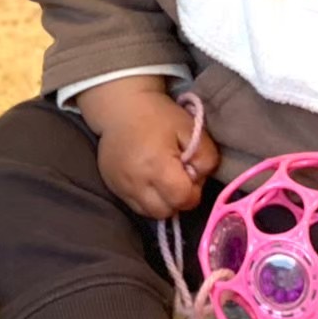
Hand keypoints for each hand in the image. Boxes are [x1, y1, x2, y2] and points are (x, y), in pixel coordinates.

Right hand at [78, 77, 219, 219]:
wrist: (121, 106)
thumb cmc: (158, 115)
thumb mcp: (190, 128)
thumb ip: (206, 157)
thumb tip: (199, 178)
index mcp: (157, 166)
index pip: (183, 199)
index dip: (193, 191)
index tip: (190, 173)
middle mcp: (136, 182)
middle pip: (165, 211)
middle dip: (176, 199)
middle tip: (177, 177)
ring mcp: (121, 186)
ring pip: (148, 212)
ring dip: (160, 201)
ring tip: (161, 178)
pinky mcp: (112, 186)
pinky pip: (134, 204)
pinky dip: (145, 197)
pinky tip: (146, 177)